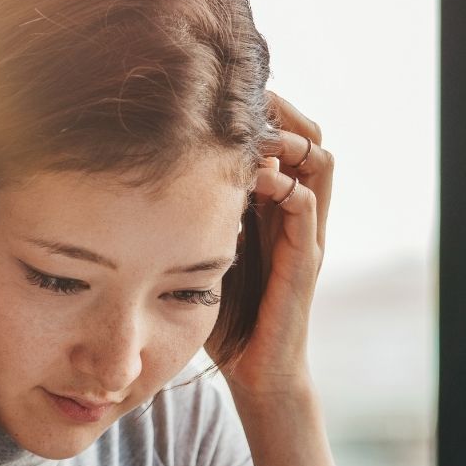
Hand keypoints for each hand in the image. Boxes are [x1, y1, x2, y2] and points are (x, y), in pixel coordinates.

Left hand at [208, 90, 332, 400]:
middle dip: (282, 111)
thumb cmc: (226, 315)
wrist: (254, 372)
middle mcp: (297, 212)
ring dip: (289, 139)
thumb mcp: (202, 248)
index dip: (265, 109)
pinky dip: (283, 184)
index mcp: (276, 206)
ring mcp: (306, 233)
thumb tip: (146, 175)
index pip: (286, 136)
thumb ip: (193, 214)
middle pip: (310, 135)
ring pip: (320, 161)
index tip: (226, 93)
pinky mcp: (305, 259)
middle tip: (247, 99)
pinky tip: (252, 182)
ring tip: (255, 135)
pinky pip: (306, 205)